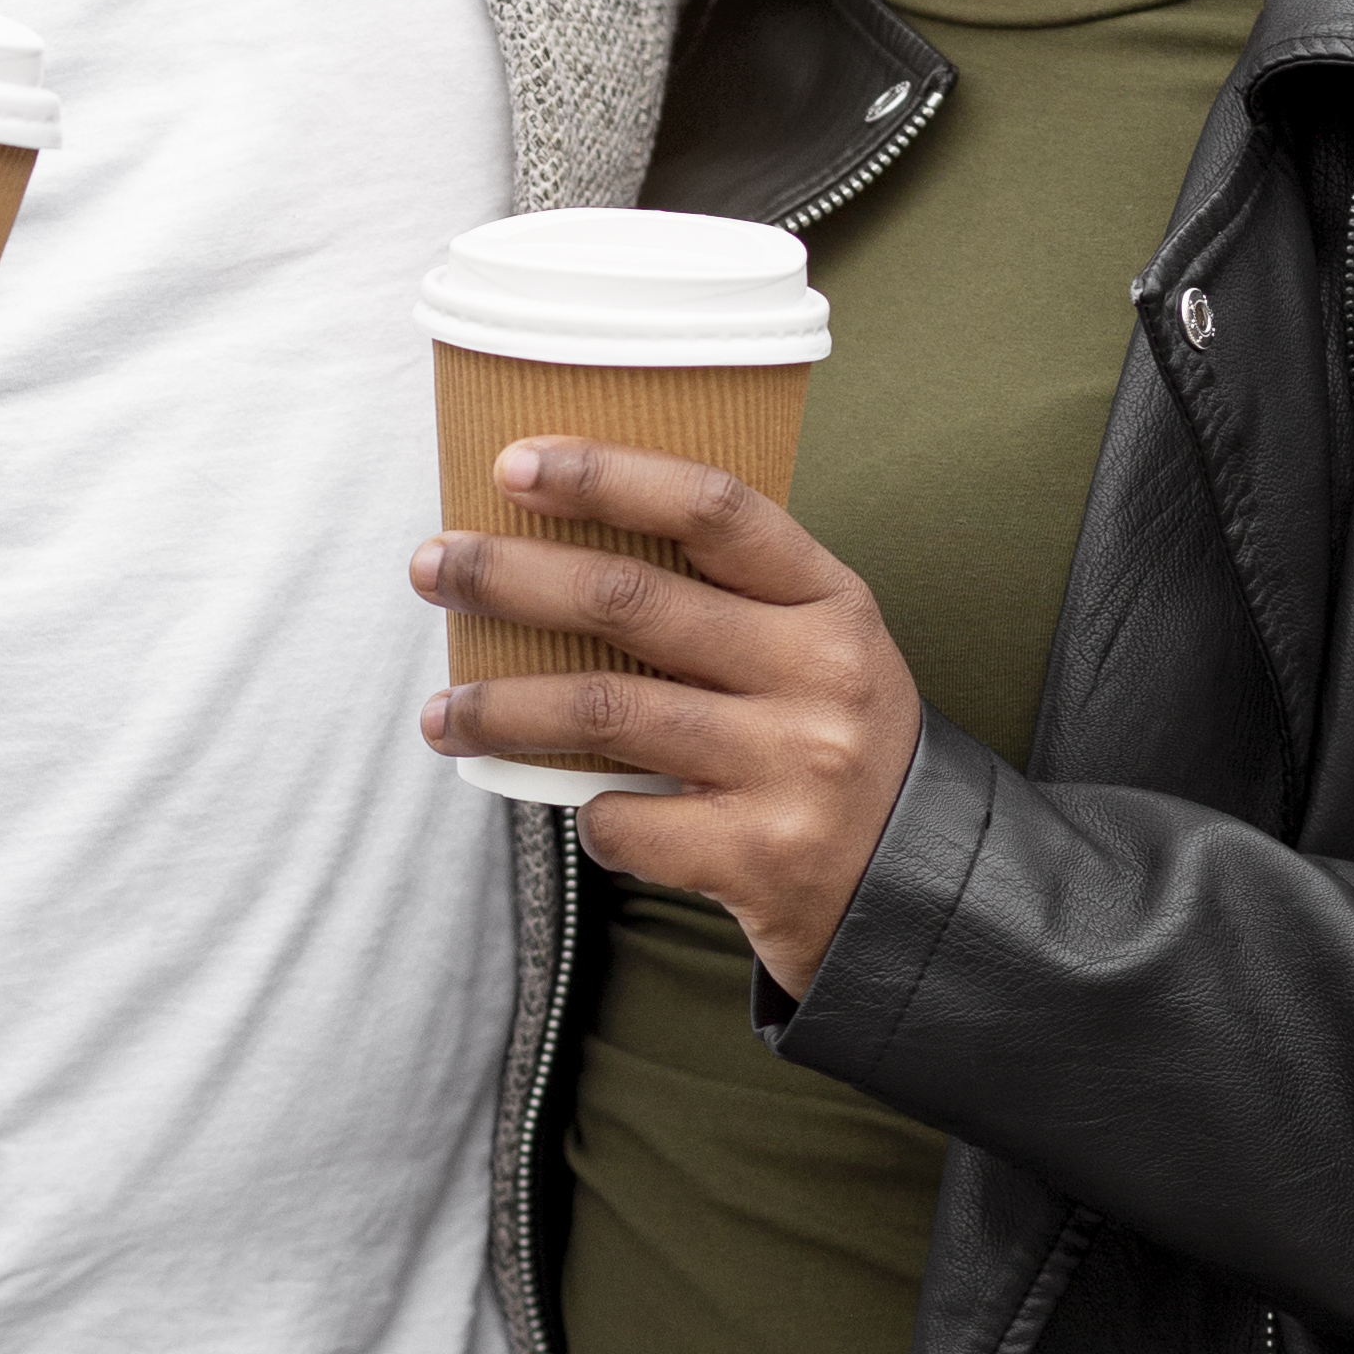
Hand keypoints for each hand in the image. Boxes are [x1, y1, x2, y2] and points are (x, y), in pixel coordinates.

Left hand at [411, 442, 922, 996]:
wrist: (921, 890)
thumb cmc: (830, 742)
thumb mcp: (815, 648)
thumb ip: (725, 601)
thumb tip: (553, 549)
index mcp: (829, 600)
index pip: (712, 507)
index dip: (606, 475)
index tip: (513, 463)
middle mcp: (818, 672)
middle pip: (631, 601)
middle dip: (509, 577)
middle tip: (432, 568)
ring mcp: (793, 766)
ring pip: (605, 711)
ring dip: (500, 707)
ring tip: (441, 712)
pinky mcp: (762, 856)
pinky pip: (627, 821)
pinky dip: (586, 814)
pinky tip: (577, 810)